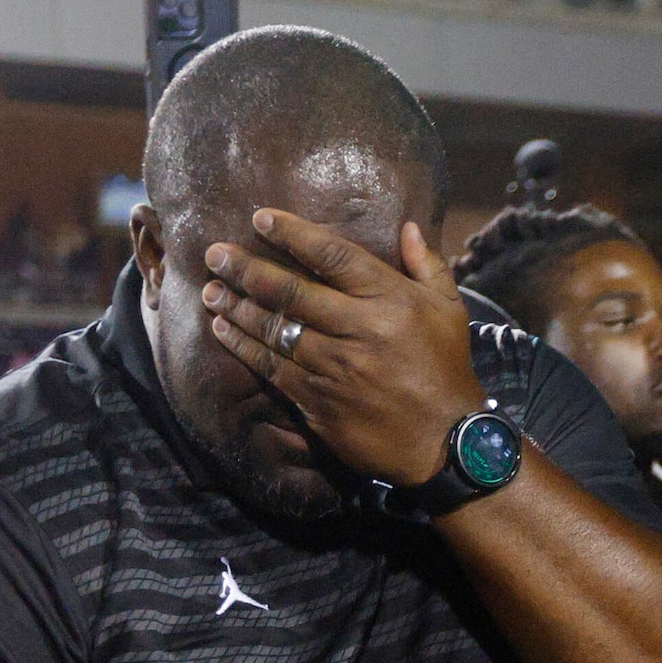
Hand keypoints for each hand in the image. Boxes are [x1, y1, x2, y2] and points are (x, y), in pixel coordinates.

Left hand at [200, 210, 487, 487]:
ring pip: (275, 331)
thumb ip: (427, 265)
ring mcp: (336, 369)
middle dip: (247, 270)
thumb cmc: (447, 370)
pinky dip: (246, 348)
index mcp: (389, 300)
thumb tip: (406, 226)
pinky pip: (274, 370)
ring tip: (210, 291)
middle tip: (215, 254)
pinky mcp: (320, 402)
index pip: (332, 256)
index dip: (292, 234)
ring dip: (237, 309)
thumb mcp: (450, 310)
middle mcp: (358, 330)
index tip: (260, 219)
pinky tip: (225, 332)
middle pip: (291, 292)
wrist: (445, 444)